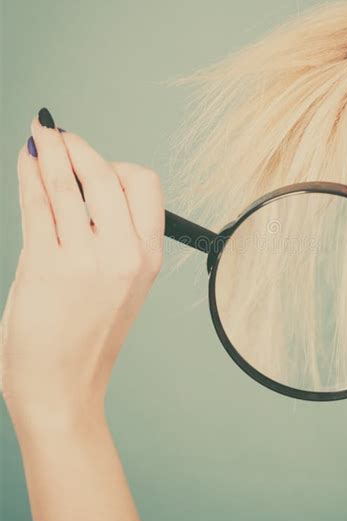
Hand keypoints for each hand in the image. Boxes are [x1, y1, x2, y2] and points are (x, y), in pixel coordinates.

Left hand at [1, 113, 163, 431]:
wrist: (63, 387)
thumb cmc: (86, 334)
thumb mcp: (118, 282)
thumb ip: (108, 232)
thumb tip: (80, 176)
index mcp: (147, 256)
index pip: (142, 184)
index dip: (115, 167)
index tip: (90, 167)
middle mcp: (124, 253)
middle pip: (106, 173)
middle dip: (78, 146)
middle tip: (58, 135)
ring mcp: (85, 259)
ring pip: (67, 183)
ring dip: (49, 149)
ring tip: (39, 133)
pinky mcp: (46, 266)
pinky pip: (38, 204)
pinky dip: (29, 173)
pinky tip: (25, 159)